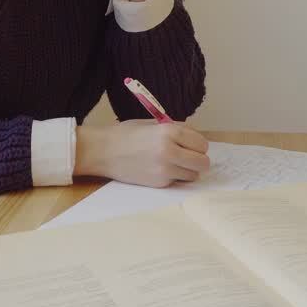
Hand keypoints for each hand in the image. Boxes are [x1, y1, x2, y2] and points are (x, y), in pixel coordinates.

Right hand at [75, 120, 210, 187]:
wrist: (103, 151)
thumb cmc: (126, 134)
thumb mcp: (153, 124)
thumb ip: (176, 128)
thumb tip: (195, 135)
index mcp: (170, 131)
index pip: (202, 143)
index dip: (199, 145)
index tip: (192, 145)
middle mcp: (170, 151)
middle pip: (203, 162)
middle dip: (199, 160)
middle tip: (189, 157)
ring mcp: (164, 169)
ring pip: (194, 175)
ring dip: (188, 170)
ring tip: (174, 164)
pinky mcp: (159, 183)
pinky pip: (178, 181)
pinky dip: (174, 177)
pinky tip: (160, 169)